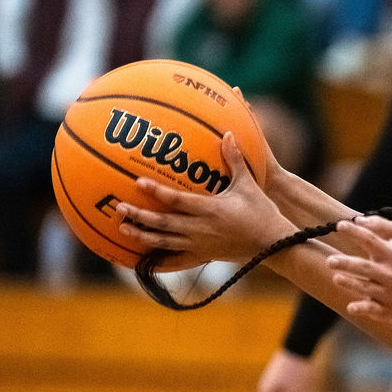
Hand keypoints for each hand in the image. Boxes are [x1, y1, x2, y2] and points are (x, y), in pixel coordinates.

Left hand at [115, 132, 292, 268]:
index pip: (176, 200)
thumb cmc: (262, 212)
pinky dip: (158, 255)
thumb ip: (235, 159)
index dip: (156, 192)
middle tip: (119, 208)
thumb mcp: (248, 184)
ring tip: (123, 229)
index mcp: (209, 209)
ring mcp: (199, 245)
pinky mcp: (202, 255)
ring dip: (142, 235)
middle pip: (162, 223)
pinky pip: (175, 257)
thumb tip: (228, 134)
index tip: (138, 183)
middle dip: (139, 216)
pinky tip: (143, 254)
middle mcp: (200, 229)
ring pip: (164, 241)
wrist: (272, 244)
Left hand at [328, 215, 391, 317]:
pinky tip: (351, 307)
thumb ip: (381, 225)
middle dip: (347, 264)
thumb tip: (358, 220)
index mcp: (391, 254)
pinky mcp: (387, 309)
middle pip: (366, 267)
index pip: (371, 240)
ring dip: (351, 284)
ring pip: (367, 288)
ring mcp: (388, 293)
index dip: (355, 232)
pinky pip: (374, 309)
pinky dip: (363, 308)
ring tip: (336, 278)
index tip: (339, 226)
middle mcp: (390, 273)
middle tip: (330, 261)